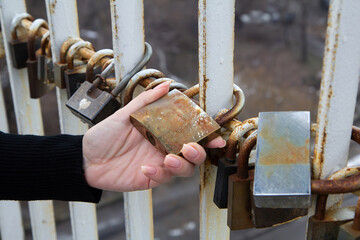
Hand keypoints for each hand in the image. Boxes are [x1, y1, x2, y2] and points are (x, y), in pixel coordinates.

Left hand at [82, 82, 225, 191]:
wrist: (85, 158)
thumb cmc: (104, 135)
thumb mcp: (124, 114)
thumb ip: (146, 101)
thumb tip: (166, 85)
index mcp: (163, 133)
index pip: (189, 134)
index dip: (205, 136)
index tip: (216, 136)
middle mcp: (164, 149)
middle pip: (193, 155)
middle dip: (198, 153)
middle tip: (191, 147)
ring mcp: (158, 165)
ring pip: (183, 170)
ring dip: (182, 165)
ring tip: (169, 159)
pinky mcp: (149, 179)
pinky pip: (162, 179)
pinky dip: (157, 174)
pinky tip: (144, 169)